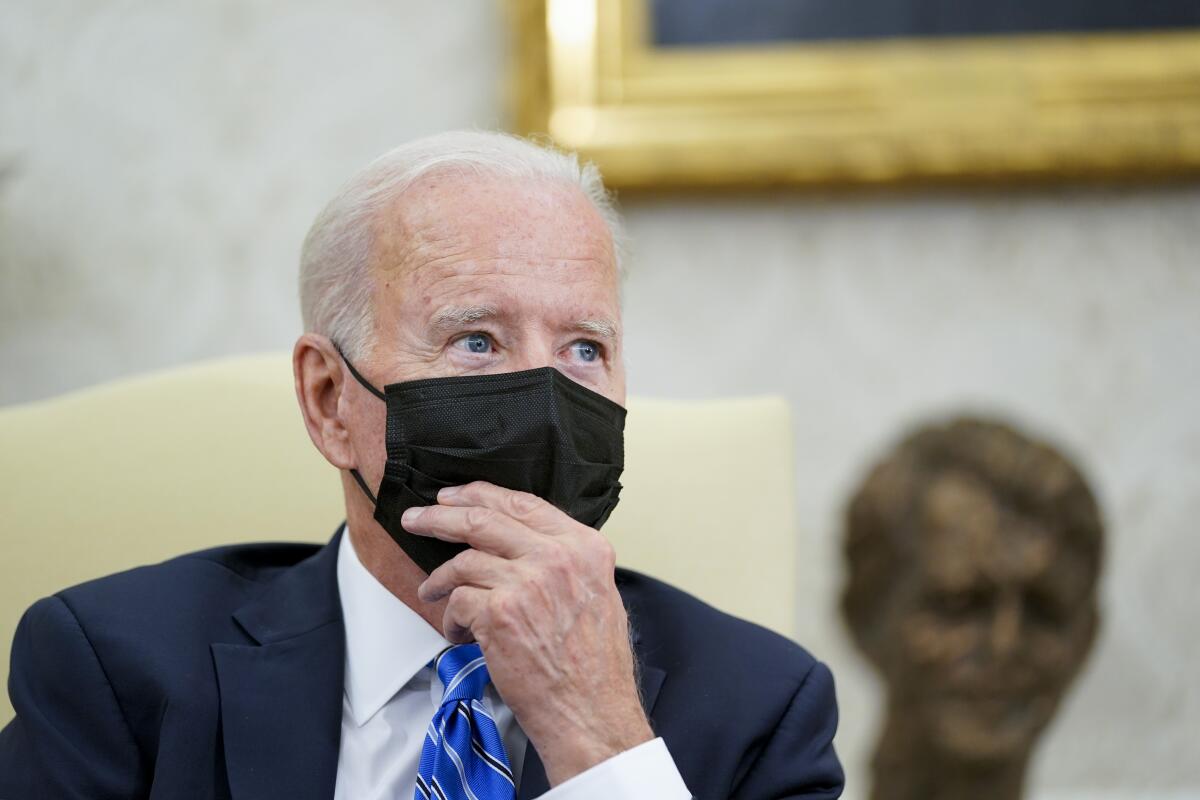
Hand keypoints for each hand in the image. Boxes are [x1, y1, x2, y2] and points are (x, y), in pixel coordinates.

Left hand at [402, 481, 653, 785]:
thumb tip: (522, 544)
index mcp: (584, 547)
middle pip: (483, 519)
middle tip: (417, 518)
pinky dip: (451, 618)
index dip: (481, 494)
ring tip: (432, 591)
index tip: (455, 496)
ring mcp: (526, 582)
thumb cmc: (593, 664)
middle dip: (440, 516)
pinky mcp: (498, 613)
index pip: (523, 503)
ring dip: (440, 578)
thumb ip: (565, 560)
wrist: (590, 710)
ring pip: (463, 561)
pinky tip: (459, 633)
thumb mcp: (596, 593)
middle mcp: (557, 557)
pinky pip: (458, 601)